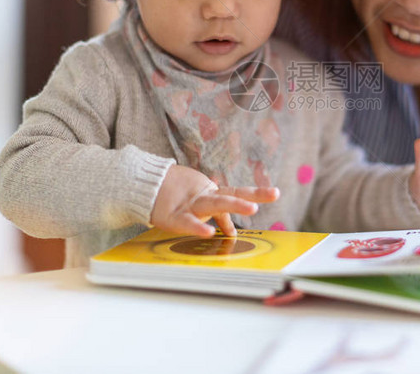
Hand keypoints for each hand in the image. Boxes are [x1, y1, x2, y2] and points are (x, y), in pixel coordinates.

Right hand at [151, 165, 279, 236]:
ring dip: (234, 205)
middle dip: (253, 195)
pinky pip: (187, 223)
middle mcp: (204, 197)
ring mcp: (190, 205)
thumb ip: (216, 216)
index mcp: (210, 194)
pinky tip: (209, 233)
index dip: (255, 193)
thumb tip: (231, 231)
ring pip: (215, 203)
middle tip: (274, 194)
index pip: (235, 193)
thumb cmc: (174, 197)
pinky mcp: (173, 217)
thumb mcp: (198, 205)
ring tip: (253, 207)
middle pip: (231, 194)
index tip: (275, 193)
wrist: (144, 186)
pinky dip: (198, 228)